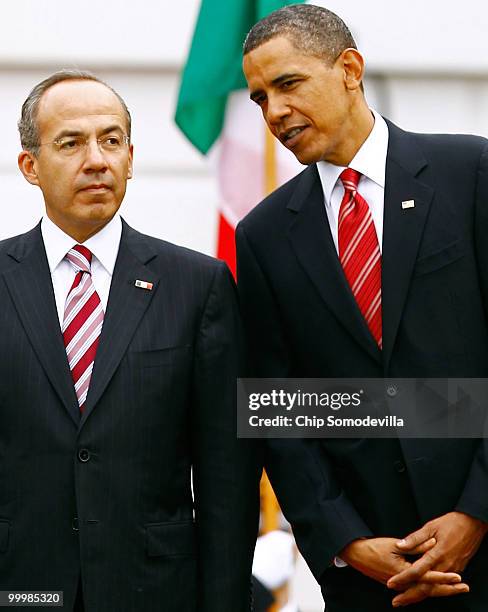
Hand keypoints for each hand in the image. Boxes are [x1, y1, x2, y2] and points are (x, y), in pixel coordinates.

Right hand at [339, 537, 461, 587]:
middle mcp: (403, 582)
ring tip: (454, 589)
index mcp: (403, 572)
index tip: (457, 576)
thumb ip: (416, 546)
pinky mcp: (396, 584)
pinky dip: (427, 589)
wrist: (356, 554)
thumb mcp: (396, 544)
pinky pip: (415, 589)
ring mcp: (399, 585)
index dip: (443, 577)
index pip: (428, 576)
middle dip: (447, 589)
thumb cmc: (373, 547)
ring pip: (423, 591)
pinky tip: (434, 588)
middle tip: (463, 588)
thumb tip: (433, 544)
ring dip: (440, 590)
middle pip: (429, 590)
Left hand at [387, 512, 487, 605]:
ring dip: (420, 595)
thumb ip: (415, 538)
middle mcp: (445, 565)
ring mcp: (452, 569)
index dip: (402, 578)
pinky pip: (442, 584)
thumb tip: (400, 545)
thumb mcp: (430, 527)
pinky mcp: (457, 569)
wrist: (472, 525)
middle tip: (396, 601)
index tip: (391, 583)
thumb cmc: (450, 523)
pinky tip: (422, 592)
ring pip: (434, 588)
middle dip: (410, 595)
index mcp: (436, 554)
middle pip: (425, 586)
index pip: (416, 571)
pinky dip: (432, 590)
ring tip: (406, 600)